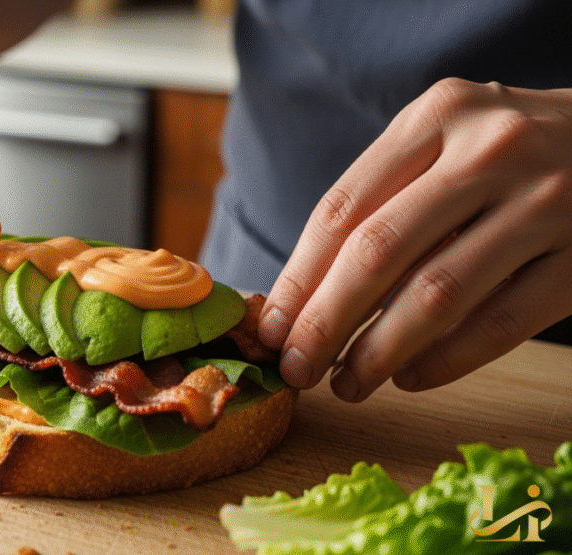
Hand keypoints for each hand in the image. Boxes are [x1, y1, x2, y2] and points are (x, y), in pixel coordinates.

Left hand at [258, 78, 571, 400]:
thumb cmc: (504, 152)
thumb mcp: (442, 142)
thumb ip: (380, 200)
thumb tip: (301, 297)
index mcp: (436, 117)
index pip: (342, 210)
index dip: (298, 278)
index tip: (270, 328)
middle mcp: (490, 151)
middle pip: (379, 253)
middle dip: (325, 322)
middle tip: (296, 368)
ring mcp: (545, 202)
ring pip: (437, 295)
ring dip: (379, 352)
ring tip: (348, 383)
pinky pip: (501, 324)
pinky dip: (445, 361)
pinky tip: (410, 377)